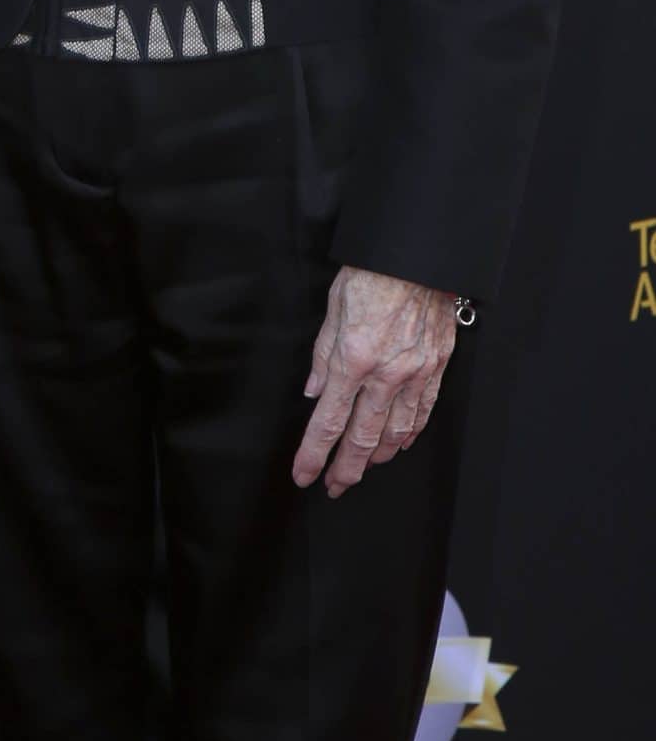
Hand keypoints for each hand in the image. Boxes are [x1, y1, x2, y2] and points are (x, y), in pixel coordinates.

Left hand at [292, 264, 456, 496]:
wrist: (419, 254)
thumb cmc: (373, 272)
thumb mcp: (333, 306)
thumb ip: (323, 354)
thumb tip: (315, 392)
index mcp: (353, 358)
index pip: (328, 421)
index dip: (313, 454)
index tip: (304, 474)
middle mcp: (385, 374)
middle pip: (362, 438)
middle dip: (345, 469)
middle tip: (334, 487)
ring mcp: (415, 375)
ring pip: (394, 433)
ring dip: (375, 457)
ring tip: (360, 469)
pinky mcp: (437, 369)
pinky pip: (422, 413)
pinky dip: (408, 435)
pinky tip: (397, 445)